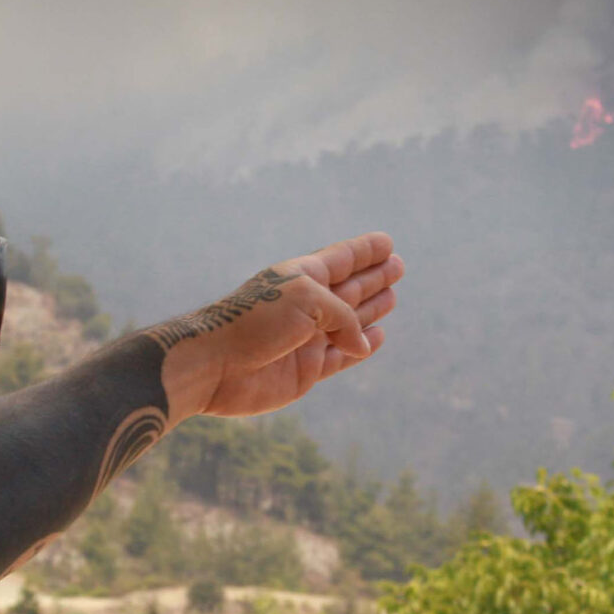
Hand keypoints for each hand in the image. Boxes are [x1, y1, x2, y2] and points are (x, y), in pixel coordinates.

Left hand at [153, 232, 402, 420]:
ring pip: (349, 322)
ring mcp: (306, 339)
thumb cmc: (256, 321)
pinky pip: (341, 356)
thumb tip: (363, 343)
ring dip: (370, 309)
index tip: (386, 242)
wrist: (215, 365)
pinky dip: (361, 348)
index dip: (364, 251)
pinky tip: (376, 338)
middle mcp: (306, 306)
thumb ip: (343, 317)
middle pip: (348, 287)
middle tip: (397, 266)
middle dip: (373, 277)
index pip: (341, 259)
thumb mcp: (307, 300)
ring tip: (391, 297)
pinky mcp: (306, 371)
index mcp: (302, 277)